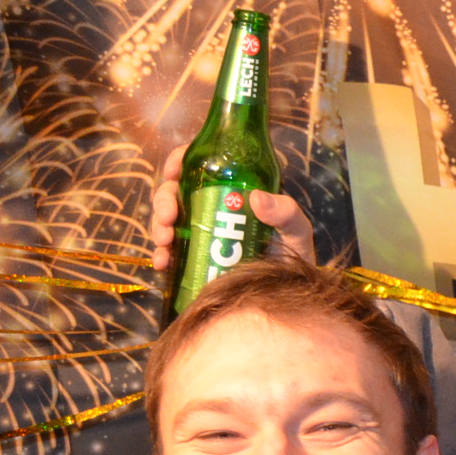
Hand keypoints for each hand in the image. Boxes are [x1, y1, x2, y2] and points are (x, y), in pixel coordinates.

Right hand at [148, 145, 315, 271]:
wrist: (289, 293)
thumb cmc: (295, 254)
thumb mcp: (297, 230)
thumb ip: (287, 213)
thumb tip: (256, 197)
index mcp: (234, 189)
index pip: (201, 164)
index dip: (179, 160)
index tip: (172, 171)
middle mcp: (212, 206)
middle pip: (176, 191)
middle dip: (164, 201)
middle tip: (169, 218)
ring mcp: (200, 231)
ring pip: (167, 219)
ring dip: (158, 226)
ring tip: (165, 242)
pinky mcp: (193, 256)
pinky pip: (170, 250)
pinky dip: (162, 254)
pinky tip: (163, 263)